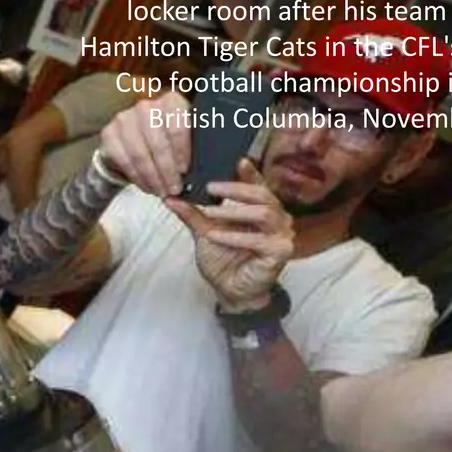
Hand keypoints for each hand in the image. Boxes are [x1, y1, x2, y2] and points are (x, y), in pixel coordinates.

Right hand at [97, 90, 191, 196]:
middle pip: (158, 143)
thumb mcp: (188, 134)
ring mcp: (124, 118)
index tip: (185, 172)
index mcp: (171, 101)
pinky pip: (124, 160)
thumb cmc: (168, 138)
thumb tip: (211, 166)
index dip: (181, 152)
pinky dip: (137, 177)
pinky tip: (147, 187)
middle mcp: (146, 106)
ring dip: (152, 177)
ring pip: (140, 154)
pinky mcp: (109, 133)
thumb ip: (198, 143)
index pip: (177, 127)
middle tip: (174, 189)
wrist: (135, 138)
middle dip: (167, 170)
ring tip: (162, 192)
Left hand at [167, 159, 292, 310]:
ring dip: (235, 211)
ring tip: (210, 212)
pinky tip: (215, 235)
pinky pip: (259, 241)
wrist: (231, 291)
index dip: (250, 173)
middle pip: (263, 195)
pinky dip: (234, 237)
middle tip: (212, 186)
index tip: (238, 160)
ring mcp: (282, 235)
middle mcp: (277, 219)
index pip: (258, 186)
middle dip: (236, 189)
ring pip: (264, 214)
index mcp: (262, 210)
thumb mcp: (204, 232)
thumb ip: (193, 214)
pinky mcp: (280, 253)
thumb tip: (169, 197)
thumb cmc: (224, 260)